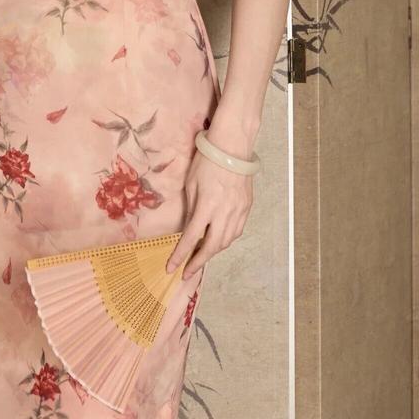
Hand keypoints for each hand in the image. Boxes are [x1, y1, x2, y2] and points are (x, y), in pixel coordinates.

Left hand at [165, 143, 254, 281]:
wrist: (233, 146)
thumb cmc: (207, 161)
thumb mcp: (191, 184)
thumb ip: (191, 209)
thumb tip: (189, 230)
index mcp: (207, 205)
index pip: (191, 237)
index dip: (180, 255)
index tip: (171, 268)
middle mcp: (225, 212)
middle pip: (213, 246)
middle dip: (199, 262)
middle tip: (187, 272)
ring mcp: (239, 210)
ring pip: (227, 241)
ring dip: (213, 251)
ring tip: (200, 257)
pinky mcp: (247, 207)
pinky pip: (237, 231)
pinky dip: (226, 240)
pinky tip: (218, 240)